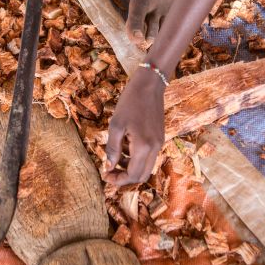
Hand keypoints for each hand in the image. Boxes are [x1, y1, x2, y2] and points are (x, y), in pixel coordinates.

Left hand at [104, 67, 165, 185]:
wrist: (150, 85)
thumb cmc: (130, 101)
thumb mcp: (116, 124)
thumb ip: (112, 148)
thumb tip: (109, 166)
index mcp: (144, 146)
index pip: (133, 175)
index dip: (118, 180)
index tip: (105, 175)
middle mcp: (155, 148)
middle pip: (142, 176)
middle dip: (125, 177)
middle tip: (110, 171)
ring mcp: (159, 143)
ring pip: (146, 167)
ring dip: (130, 167)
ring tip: (116, 156)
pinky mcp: (159, 138)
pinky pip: (149, 156)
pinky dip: (136, 158)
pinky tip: (125, 146)